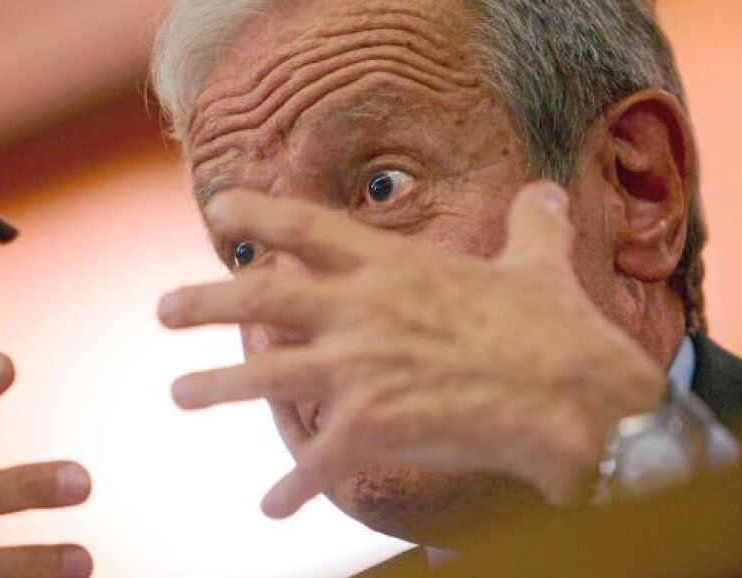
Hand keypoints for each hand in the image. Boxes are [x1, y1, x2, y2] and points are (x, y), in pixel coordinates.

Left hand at [159, 182, 665, 517]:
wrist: (577, 399)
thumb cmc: (560, 329)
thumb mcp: (540, 263)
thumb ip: (530, 224)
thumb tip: (545, 192)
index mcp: (393, 265)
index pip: (308, 227)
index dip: (259, 213)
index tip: (221, 208)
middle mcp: (361, 309)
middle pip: (260, 296)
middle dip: (203, 302)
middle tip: (163, 310)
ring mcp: (359, 369)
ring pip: (264, 374)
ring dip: (216, 386)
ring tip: (180, 393)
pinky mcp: (370, 428)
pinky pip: (314, 463)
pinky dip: (290, 488)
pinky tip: (272, 506)